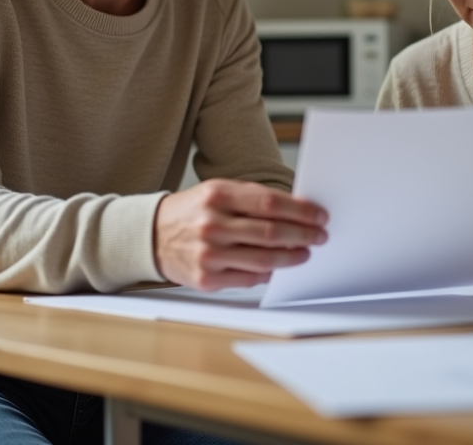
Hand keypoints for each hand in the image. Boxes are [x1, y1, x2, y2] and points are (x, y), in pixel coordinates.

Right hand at [154, 179, 327, 290]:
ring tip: (305, 252)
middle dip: (303, 234)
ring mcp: (208, 254)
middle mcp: (212, 224)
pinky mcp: (206, 278)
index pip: (269, 202)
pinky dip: (269, 273)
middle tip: (319, 235)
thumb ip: (253, 199)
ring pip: (264, 258)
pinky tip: (279, 267)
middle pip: (271, 232)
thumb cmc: (193, 212)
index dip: (300, 210)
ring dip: (292, 257)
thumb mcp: (217, 192)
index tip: (319, 215)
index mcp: (217, 196)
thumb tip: (296, 211)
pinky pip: (249, 278)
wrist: (153, 235)